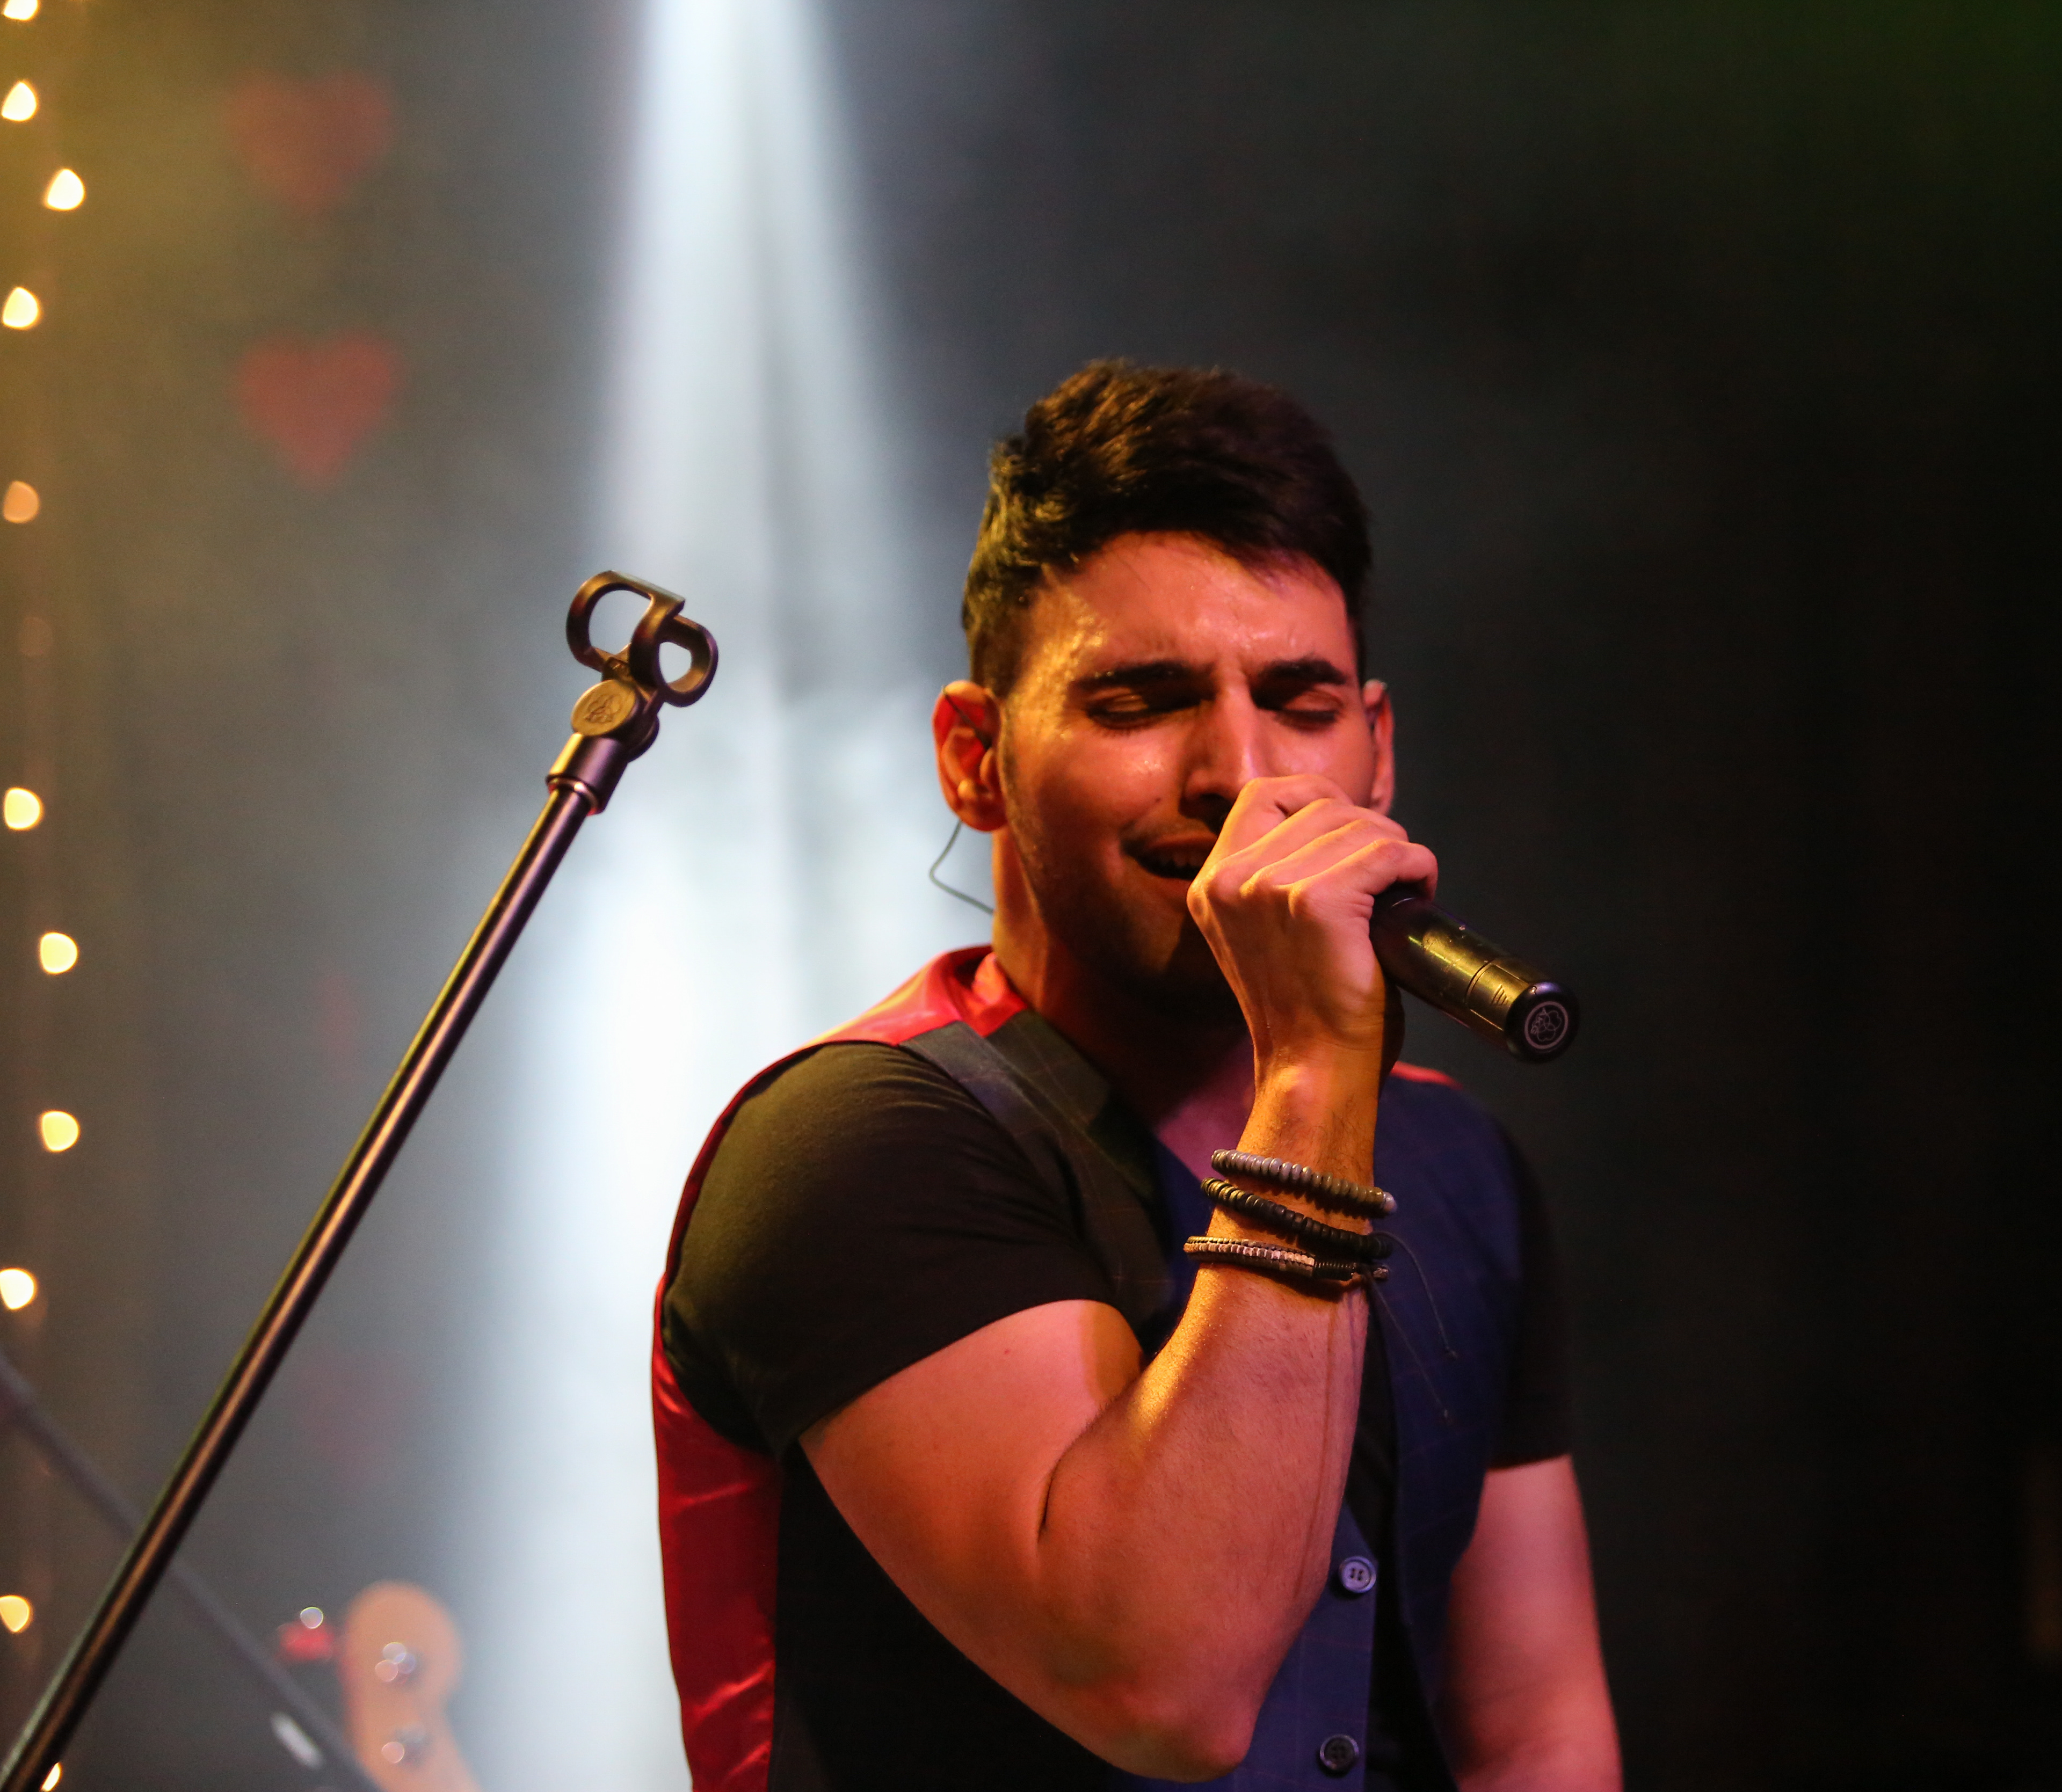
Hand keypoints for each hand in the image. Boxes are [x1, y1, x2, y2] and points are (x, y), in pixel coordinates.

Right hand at [1186, 775, 1436, 1081]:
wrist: (1313, 1070)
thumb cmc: (1306, 1010)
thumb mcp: (1262, 934)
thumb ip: (1273, 881)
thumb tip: (1337, 826)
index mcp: (1212, 884)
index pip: (1263, 794)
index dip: (1317, 799)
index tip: (1351, 834)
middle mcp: (1230, 880)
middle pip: (1318, 804)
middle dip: (1367, 828)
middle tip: (1389, 873)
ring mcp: (1269, 888)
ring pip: (1357, 824)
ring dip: (1395, 848)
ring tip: (1404, 887)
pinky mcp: (1317, 903)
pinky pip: (1387, 853)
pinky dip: (1417, 864)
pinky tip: (1421, 888)